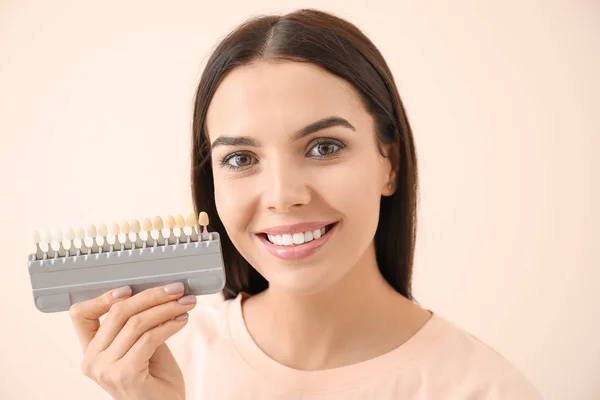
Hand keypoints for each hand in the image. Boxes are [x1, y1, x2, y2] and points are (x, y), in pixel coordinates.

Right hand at [69, 282, 195, 399]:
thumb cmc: (155, 381)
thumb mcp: (142, 347)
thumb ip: (140, 325)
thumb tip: (156, 293)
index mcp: (91, 351)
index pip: (81, 315)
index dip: (102, 297)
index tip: (130, 288)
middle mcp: (92, 360)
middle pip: (117, 312)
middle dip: (151, 296)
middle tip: (176, 289)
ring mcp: (106, 369)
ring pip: (136, 322)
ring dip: (167, 308)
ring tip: (186, 303)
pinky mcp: (124, 374)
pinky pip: (150, 337)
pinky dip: (170, 325)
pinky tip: (183, 320)